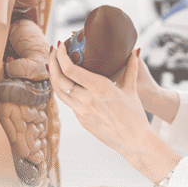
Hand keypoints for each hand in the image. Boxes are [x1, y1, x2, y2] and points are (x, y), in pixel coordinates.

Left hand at [48, 41, 150, 160]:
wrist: (134, 142)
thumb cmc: (135, 116)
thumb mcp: (132, 89)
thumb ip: (131, 68)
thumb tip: (135, 50)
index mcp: (99, 88)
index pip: (70, 69)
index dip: (60, 56)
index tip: (60, 45)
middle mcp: (86, 100)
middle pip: (58, 79)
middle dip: (52, 62)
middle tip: (53, 51)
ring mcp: (82, 112)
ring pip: (58, 92)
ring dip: (53, 76)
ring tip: (53, 64)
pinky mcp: (81, 120)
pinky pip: (68, 102)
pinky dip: (63, 89)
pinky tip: (65, 82)